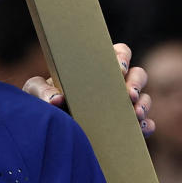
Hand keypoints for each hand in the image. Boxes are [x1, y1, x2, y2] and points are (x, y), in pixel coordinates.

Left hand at [23, 42, 152, 135]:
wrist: (45, 127)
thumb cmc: (40, 100)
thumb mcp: (34, 91)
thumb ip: (41, 91)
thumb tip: (57, 100)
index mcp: (96, 67)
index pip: (119, 53)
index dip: (122, 57)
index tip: (118, 69)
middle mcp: (113, 84)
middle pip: (138, 74)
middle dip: (137, 83)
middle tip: (129, 95)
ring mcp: (122, 105)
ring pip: (145, 99)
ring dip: (144, 105)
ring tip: (135, 115)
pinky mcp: (126, 126)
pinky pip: (146, 125)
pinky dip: (147, 126)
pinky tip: (142, 129)